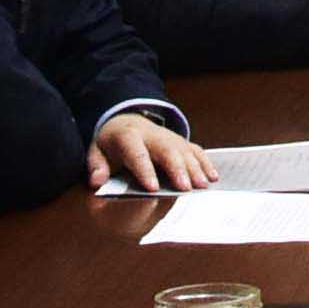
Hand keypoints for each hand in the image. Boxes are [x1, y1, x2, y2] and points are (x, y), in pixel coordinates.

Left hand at [90, 114, 213, 194]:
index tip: (152, 188)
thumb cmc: (112, 142)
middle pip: (167, 150)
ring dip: (195, 168)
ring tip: (202, 186)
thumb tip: (97, 181)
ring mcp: (169, 136)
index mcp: (129, 137)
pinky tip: (212, 177)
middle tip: (185, 188)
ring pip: (185, 150)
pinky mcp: (180, 140)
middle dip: (178, 169)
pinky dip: (205, 163)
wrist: (126, 118)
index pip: (137, 153)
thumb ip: (96, 166)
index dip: (145, 170)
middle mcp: (153, 134)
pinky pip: (195, 150)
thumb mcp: (96, 151)